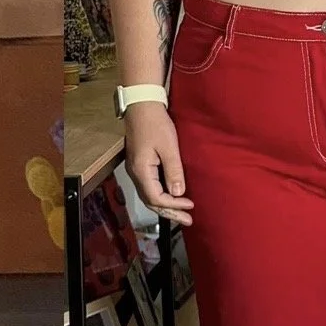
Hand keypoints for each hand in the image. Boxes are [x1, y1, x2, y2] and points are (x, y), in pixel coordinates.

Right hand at [124, 102, 193, 227]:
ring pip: (148, 195)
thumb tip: (178, 193)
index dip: (174, 205)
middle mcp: (135, 173)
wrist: (142, 105)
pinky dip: (160, 195)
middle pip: (150, 201)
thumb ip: (174, 170)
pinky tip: (172, 196)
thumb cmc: (156, 123)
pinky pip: (149, 186)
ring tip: (181, 213)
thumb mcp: (169, 146)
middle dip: (169, 212)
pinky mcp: (139, 163)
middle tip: (187, 220)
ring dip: (165, 205)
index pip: (156, 198)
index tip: (190, 205)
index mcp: (141, 170)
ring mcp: (135, 168)